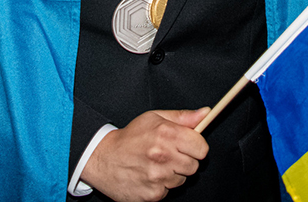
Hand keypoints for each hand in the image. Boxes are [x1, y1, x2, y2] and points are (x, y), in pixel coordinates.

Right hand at [80, 109, 209, 201]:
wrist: (103, 159)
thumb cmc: (130, 137)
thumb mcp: (155, 118)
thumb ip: (183, 117)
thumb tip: (205, 113)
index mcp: (167, 134)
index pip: (202, 148)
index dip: (196, 147)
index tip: (188, 146)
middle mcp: (163, 156)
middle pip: (194, 166)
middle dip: (185, 160)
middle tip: (169, 155)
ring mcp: (157, 177)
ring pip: (182, 180)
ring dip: (173, 174)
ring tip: (156, 165)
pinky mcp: (151, 195)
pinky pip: (168, 192)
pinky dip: (161, 186)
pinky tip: (149, 176)